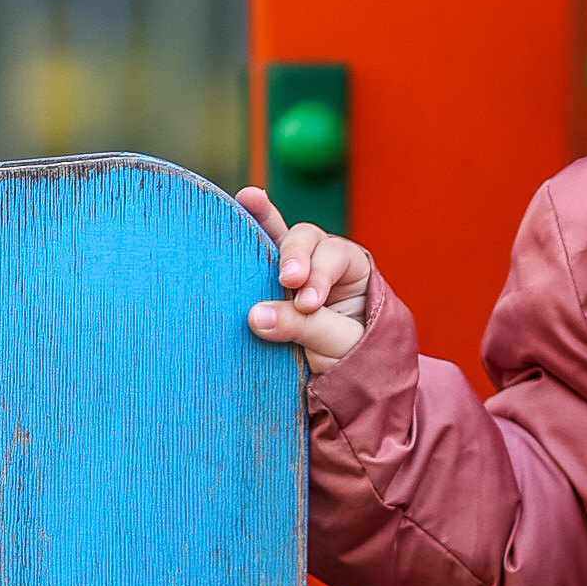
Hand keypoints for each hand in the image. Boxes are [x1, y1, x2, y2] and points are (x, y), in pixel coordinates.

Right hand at [238, 186, 374, 375]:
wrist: (337, 385)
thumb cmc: (350, 362)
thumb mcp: (337, 345)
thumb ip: (304, 327)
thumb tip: (254, 316)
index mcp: (352, 270)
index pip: (336, 257)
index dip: (320, 275)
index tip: (308, 304)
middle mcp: (321, 261)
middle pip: (307, 239)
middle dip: (295, 254)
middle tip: (289, 280)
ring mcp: (291, 269)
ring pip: (276, 236)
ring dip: (261, 221)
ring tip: (247, 200)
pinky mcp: (264, 283)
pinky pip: (253, 253)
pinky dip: (243, 233)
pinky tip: (234, 208)